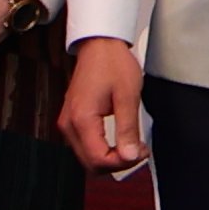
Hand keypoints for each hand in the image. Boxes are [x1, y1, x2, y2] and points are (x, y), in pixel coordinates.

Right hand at [58, 35, 148, 177]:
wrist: (99, 45)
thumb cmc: (113, 64)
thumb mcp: (127, 96)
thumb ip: (128, 129)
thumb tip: (129, 156)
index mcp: (82, 119)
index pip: (98, 159)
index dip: (122, 163)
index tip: (140, 152)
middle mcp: (69, 125)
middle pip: (90, 164)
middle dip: (117, 163)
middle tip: (139, 150)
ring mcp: (68, 123)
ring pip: (87, 158)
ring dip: (110, 158)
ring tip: (132, 145)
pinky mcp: (72, 120)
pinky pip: (85, 146)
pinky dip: (102, 149)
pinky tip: (119, 141)